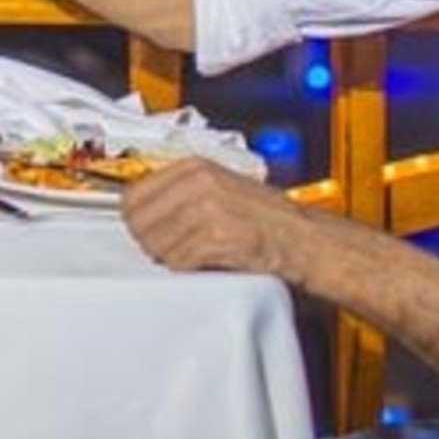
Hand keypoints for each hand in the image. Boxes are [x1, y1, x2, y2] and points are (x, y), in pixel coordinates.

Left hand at [120, 157, 321, 281]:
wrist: (305, 240)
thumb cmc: (269, 218)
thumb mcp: (222, 187)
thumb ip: (182, 193)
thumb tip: (141, 211)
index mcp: (195, 167)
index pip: (133, 195)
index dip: (137, 220)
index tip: (144, 231)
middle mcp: (198, 183)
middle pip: (138, 223)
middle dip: (150, 242)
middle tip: (172, 250)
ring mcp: (206, 209)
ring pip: (155, 246)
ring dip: (170, 259)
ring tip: (195, 255)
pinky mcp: (215, 237)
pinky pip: (177, 262)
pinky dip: (187, 270)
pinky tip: (206, 263)